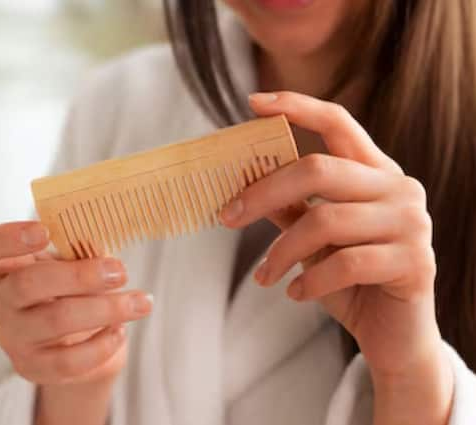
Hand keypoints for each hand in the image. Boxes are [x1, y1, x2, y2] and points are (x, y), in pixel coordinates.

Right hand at [0, 221, 152, 423]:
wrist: (74, 340)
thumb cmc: (70, 285)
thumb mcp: (71, 260)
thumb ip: (79, 246)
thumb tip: (101, 236)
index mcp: (1, 263)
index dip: (6, 238)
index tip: (44, 231)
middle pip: (27, 284)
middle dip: (79, 276)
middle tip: (120, 271)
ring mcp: (11, 335)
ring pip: (54, 321)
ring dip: (105, 309)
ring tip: (141, 302)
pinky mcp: (30, 367)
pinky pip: (67, 361)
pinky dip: (101, 345)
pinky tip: (120, 331)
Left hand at [219, 92, 452, 423]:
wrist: (394, 335)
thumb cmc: (349, 279)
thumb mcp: (313, 237)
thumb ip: (290, 205)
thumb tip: (240, 180)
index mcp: (374, 172)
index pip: (339, 123)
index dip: (298, 106)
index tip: (253, 102)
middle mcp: (398, 188)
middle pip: (319, 168)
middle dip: (263, 192)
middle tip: (227, 216)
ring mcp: (412, 223)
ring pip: (326, 220)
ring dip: (281, 252)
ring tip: (264, 276)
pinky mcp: (415, 262)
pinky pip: (346, 263)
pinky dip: (310, 280)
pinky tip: (295, 293)